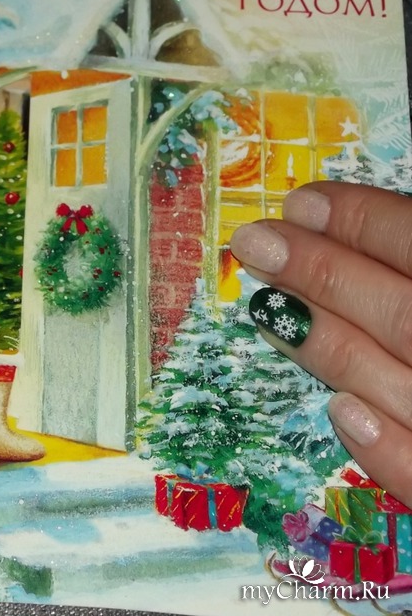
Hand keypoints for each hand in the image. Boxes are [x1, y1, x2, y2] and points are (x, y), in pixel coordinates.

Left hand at [230, 182, 411, 506]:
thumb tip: (365, 235)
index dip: (365, 221)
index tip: (301, 201)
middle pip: (403, 311)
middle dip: (324, 271)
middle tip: (254, 241)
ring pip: (402, 384)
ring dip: (329, 342)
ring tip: (263, 302)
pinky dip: (387, 448)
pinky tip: (339, 412)